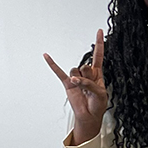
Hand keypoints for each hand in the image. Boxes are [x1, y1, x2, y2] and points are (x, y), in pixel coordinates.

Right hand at [44, 29, 107, 143]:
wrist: (90, 116)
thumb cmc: (98, 104)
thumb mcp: (101, 93)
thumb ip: (90, 84)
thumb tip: (75, 80)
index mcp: (97, 74)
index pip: (98, 55)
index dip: (99, 43)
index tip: (99, 31)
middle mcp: (86, 74)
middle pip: (86, 66)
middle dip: (88, 76)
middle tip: (90, 86)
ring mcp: (76, 78)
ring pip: (76, 71)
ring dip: (80, 80)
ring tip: (82, 89)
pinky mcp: (67, 84)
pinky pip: (59, 72)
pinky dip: (52, 64)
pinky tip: (47, 56)